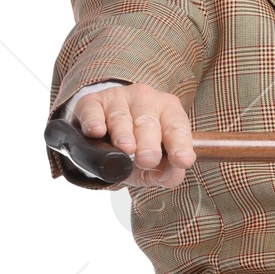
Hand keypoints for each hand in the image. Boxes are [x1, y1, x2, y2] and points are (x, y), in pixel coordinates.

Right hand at [73, 82, 195, 189]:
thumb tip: (167, 175)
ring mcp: (118, 98)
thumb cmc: (138, 150)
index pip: (177, 127)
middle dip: (149, 142)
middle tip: (147, 160)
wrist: (104, 138)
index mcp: (168, 112)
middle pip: (148, 122)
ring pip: (120, 117)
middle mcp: (145, 100)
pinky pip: (93, 111)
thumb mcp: (156, 165)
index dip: (180, 144)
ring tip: (126, 149)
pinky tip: (97, 131)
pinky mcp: (92, 102)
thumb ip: (168, 173)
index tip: (182, 161)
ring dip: (123, 133)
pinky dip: (94, 121)